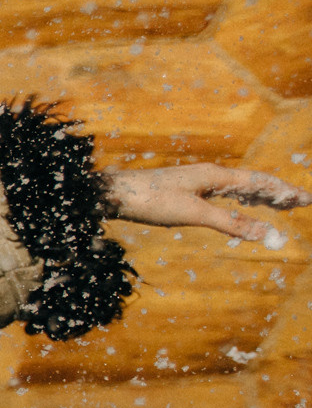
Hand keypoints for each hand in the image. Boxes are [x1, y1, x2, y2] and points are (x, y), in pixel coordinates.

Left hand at [103, 163, 311, 244]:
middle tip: (301, 203)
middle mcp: (210, 174)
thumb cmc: (152, 201)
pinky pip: (223, 193)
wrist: (116, 194)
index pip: (259, 182)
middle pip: (252, 182)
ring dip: (261, 195)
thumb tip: (265, 234)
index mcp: (216, 175)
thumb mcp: (194, 214)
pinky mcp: (186, 190)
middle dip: (278, 193)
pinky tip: (242, 204)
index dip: (284, 192)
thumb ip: (231, 223)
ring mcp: (198, 181)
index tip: (306, 200)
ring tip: (280, 203)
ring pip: (238, 187)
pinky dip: (240, 199)